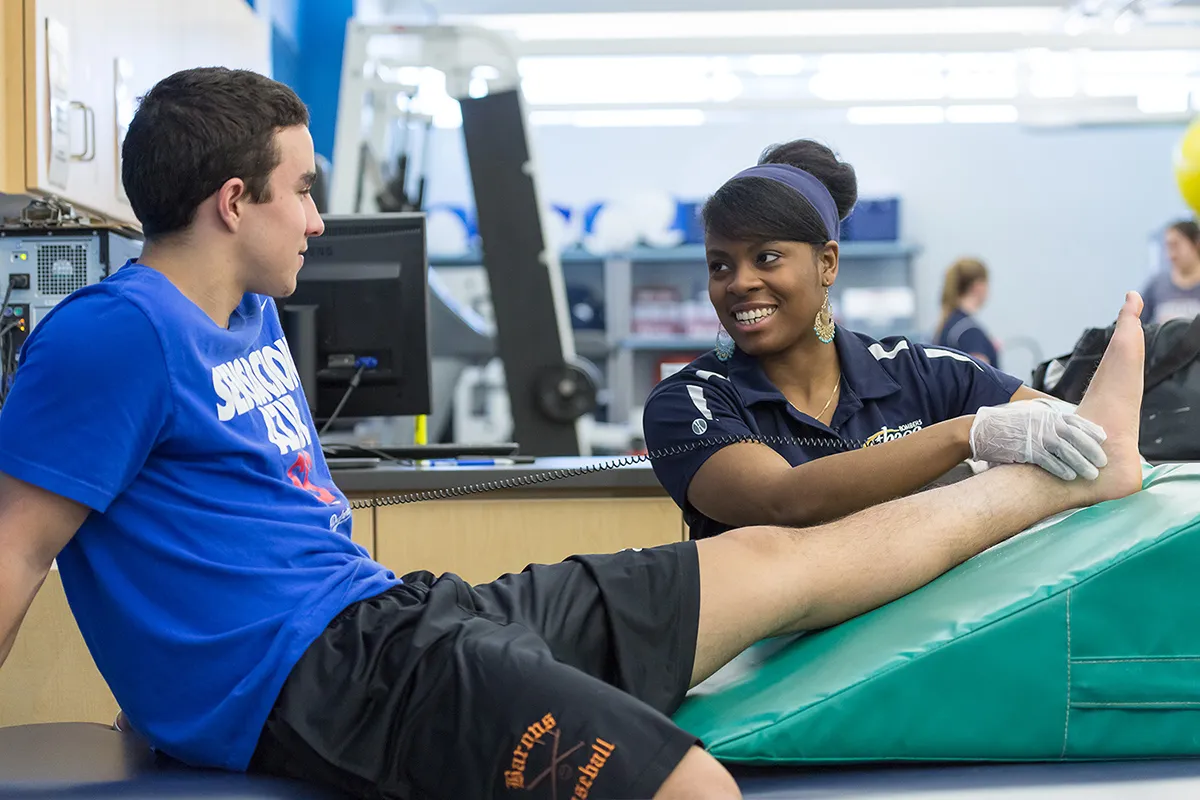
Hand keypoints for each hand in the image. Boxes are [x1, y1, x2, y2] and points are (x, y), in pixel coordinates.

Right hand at [969, 398, 1107, 480]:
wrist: (981, 430)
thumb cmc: (1006, 426)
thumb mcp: (1029, 417)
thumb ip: (1048, 421)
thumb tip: (1066, 430)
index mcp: (1047, 415)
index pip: (1077, 422)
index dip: (1092, 432)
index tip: (1103, 441)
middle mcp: (1045, 424)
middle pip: (1076, 437)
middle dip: (1092, 451)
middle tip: (1103, 463)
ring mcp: (1036, 436)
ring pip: (1066, 451)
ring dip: (1081, 464)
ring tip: (1091, 475)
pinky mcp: (1026, 450)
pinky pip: (1049, 461)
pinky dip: (1061, 469)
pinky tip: (1070, 476)